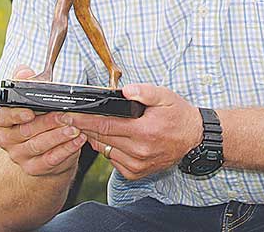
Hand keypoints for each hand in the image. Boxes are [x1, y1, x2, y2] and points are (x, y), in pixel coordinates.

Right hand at [0, 66, 85, 176]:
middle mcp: (7, 139)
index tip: (30, 112)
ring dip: (59, 137)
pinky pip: (50, 160)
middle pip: (26, 131)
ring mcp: (18, 155)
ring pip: (39, 146)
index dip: (16, 114)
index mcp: (2, 120)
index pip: (3, 117)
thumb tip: (24, 71)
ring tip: (76, 129)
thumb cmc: (38, 115)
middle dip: (49, 123)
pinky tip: (78, 141)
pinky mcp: (33, 168)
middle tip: (67, 116)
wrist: (43, 145)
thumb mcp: (31, 97)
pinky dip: (66, 150)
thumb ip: (26, 82)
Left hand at [65, 84, 201, 180]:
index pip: (105, 125)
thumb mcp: (165, 96)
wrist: (194, 138)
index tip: (69, 116)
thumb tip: (125, 90)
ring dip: (95, 139)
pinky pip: (114, 161)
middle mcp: (139, 151)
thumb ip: (145, 92)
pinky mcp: (137, 173)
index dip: (84, 121)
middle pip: (101, 139)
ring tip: (90, 127)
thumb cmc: (179, 115)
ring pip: (105, 151)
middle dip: (84, 128)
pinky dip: (108, 150)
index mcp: (143, 131)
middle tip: (70, 119)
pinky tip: (112, 139)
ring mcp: (138, 165)